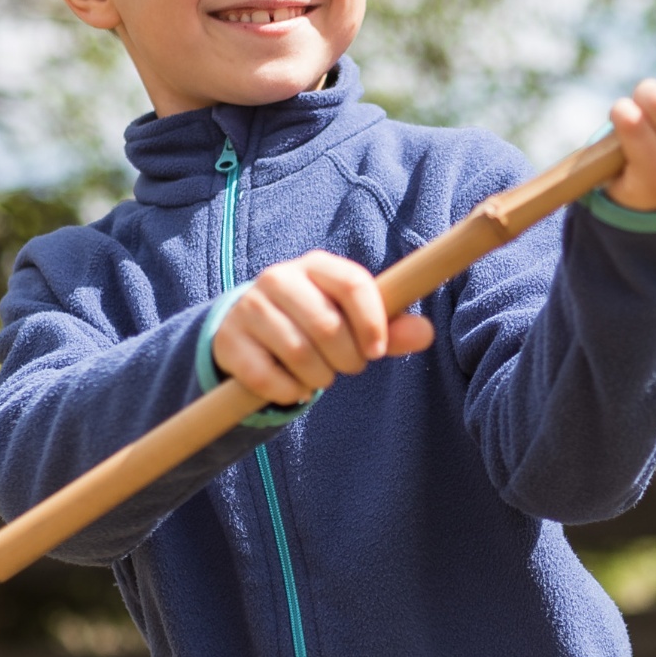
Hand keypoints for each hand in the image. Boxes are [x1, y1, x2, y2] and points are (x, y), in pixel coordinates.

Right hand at [212, 251, 434, 405]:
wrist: (250, 330)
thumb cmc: (316, 321)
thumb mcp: (354, 320)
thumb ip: (390, 327)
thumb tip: (426, 333)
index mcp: (317, 265)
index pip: (353, 284)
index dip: (372, 322)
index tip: (377, 352)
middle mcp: (279, 278)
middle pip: (327, 325)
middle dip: (347, 359)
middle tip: (348, 367)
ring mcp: (249, 307)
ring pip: (298, 352)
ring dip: (319, 377)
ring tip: (322, 376)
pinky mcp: (229, 340)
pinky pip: (267, 376)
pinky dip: (289, 391)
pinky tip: (295, 387)